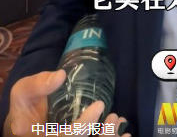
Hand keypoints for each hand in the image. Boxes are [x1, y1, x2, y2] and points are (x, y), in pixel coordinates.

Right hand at [5, 70, 129, 136]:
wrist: (25, 122)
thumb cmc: (26, 104)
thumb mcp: (24, 90)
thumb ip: (38, 84)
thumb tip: (61, 76)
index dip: (83, 126)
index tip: (99, 105)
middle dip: (102, 136)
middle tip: (114, 117)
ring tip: (118, 123)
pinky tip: (123, 136)